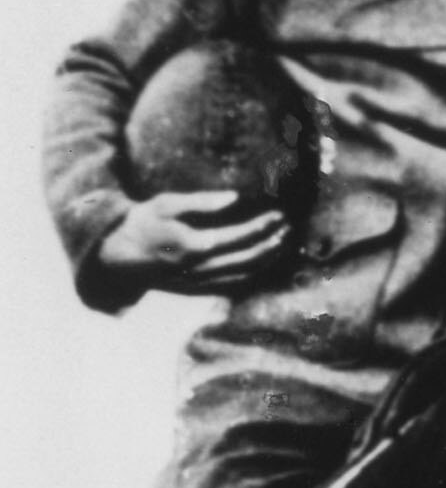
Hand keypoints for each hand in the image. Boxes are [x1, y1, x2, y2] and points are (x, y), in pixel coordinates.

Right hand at [95, 190, 289, 294]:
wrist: (117, 258)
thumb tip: (234, 197)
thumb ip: (199, 201)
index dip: (262, 226)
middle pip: (249, 257)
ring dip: (267, 259)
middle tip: (286, 227)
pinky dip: (254, 273)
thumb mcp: (164, 204)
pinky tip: (263, 261)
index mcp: (194, 245)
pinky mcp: (198, 290)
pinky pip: (235, 284)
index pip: (240, 236)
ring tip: (282, 242)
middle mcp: (201, 268)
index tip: (277, 214)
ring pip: (245, 274)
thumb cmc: (140, 224)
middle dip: (271, 242)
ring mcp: (200, 282)